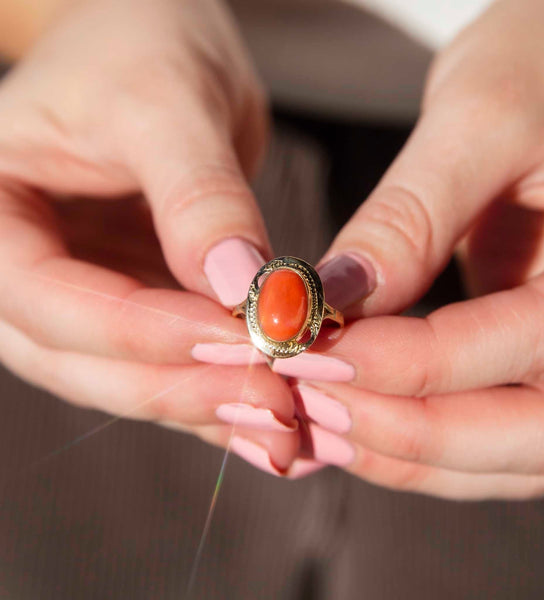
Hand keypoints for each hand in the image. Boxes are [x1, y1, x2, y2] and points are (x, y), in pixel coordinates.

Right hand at [0, 0, 306, 474]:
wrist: (153, 42)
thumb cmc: (138, 45)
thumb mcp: (162, 105)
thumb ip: (196, 196)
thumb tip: (240, 288)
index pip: (50, 300)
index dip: (142, 333)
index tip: (235, 345)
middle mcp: (22, 271)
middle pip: (86, 361)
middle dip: (181, 388)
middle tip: (272, 403)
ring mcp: (81, 294)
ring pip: (131, 377)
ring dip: (207, 405)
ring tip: (285, 426)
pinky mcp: (134, 304)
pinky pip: (169, 363)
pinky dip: (219, 392)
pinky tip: (273, 414)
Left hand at [270, 0, 543, 496]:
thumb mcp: (491, 112)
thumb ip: (416, 212)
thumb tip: (334, 298)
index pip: (535, 341)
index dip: (416, 363)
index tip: (316, 352)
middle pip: (536, 433)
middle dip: (411, 430)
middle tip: (312, 398)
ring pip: (510, 451)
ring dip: (408, 450)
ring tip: (318, 414)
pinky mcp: (543, 356)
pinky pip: (489, 427)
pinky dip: (419, 438)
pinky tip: (352, 413)